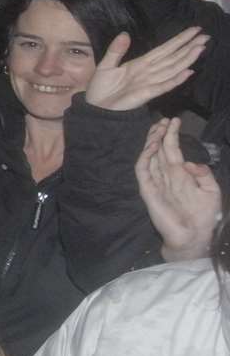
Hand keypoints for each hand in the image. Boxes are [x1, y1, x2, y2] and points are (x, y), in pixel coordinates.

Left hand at [85, 27, 207, 111]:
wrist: (96, 107)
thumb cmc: (102, 87)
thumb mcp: (106, 64)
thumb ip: (116, 50)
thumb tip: (125, 33)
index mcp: (141, 63)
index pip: (164, 49)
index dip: (179, 40)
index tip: (195, 30)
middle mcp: (149, 71)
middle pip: (173, 57)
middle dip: (189, 46)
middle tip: (206, 36)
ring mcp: (150, 82)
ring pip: (172, 68)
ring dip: (186, 59)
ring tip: (200, 48)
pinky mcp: (147, 94)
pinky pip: (164, 85)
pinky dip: (176, 79)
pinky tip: (188, 72)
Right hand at [135, 117, 223, 261]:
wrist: (195, 235)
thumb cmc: (204, 216)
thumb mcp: (212, 191)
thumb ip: (204, 175)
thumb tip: (189, 162)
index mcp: (179, 174)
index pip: (172, 149)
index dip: (172, 134)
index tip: (174, 120)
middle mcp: (165, 175)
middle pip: (158, 149)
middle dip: (159, 133)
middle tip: (162, 120)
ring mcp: (155, 181)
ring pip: (149, 155)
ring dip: (151, 141)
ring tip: (157, 127)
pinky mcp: (148, 189)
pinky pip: (143, 170)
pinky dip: (145, 157)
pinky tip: (152, 147)